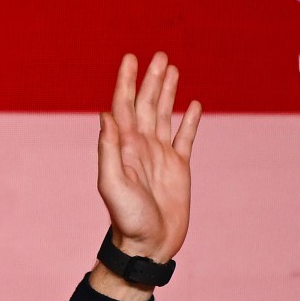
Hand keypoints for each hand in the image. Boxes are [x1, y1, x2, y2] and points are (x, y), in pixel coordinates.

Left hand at [89, 52, 200, 300]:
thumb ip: (109, 149)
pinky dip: (189, 121)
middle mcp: (141, 147)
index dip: (126, 82)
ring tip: (171, 69)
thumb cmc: (127, 219)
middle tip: (158, 55)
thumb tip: (106, 115)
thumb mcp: (112, 184)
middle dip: (150, 80)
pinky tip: (193, 105)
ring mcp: (160, 156)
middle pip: (145, 105)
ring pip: (164, 115)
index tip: (130, 58)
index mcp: (125, 147)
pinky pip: (185, 138)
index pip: (124, 106)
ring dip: (166, 92)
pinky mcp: (179, 168)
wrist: (147, 245)